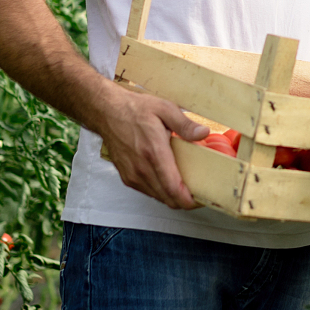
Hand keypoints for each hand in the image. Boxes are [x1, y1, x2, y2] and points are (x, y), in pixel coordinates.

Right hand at [95, 85, 205, 209]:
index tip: (201, 198)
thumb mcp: (164, 109)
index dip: (189, 200)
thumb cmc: (134, 109)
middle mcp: (141, 168)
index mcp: (153, 152)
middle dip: (185, 201)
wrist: (106, 112)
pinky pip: (148, 192)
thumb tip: (203, 133)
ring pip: (158, 197)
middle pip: (168, 199)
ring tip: (185, 186)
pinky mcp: (127, 177)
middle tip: (198, 192)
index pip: (173, 188)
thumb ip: (184, 124)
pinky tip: (168, 180)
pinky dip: (161, 191)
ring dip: (173, 196)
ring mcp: (132, 175)